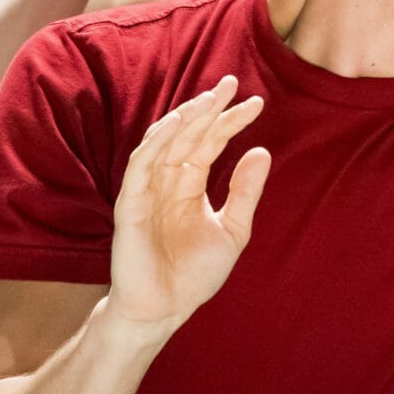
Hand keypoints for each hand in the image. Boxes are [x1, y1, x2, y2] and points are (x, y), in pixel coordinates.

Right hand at [108, 77, 269, 332]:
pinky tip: (176, 123)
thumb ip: (245, 192)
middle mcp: (168, 179)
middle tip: (231, 83)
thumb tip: (262, 150)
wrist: (165, 310)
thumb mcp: (233, 230)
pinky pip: (141, 164)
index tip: (256, 103)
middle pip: (190, 134)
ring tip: (209, 98)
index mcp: (190, 183)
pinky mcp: (131, 202)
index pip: (211, 142)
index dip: (231, 121)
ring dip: (185, 116)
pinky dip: (156, 141)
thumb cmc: (194, 275)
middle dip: (209, 108)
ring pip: (165, 141)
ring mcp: (148, 188)